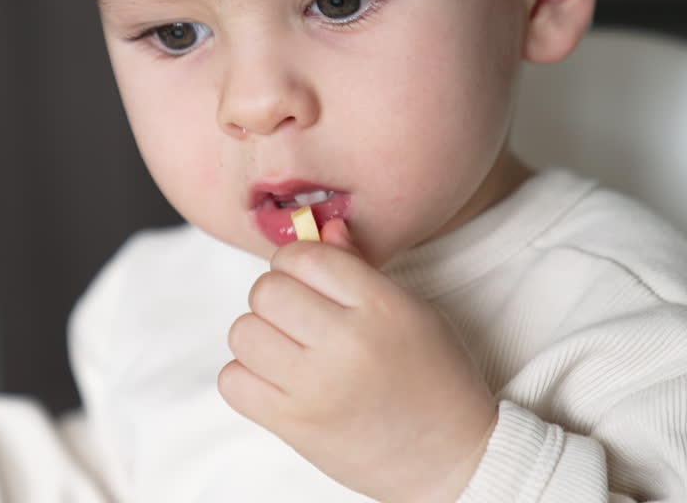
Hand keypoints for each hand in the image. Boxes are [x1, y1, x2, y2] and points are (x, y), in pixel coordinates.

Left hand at [218, 218, 497, 502]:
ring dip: (257, 337)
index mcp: (381, 307)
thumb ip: (358, 267)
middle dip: (273, 298)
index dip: (294, 262)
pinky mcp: (295, 425)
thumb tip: (320, 228)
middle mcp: (347, 343)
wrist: (453, 458)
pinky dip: (245, 378)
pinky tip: (275, 381)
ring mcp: (317, 387)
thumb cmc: (433, 378)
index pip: (305, 256)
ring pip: (242, 332)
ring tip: (286, 351)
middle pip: (266, 291)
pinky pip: (233, 381)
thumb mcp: (411, 311)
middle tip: (295, 318)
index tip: (304, 280)